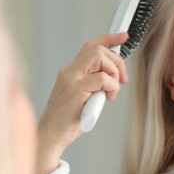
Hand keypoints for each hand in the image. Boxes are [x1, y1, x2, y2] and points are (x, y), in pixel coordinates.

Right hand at [35, 32, 128, 173]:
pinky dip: (111, 86)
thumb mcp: (84, 97)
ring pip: (99, 57)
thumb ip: (95, 85)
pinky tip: (108, 97)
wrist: (50, 136)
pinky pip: (101, 78)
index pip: (90, 46)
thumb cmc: (67, 121)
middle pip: (98, 49)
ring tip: (112, 92)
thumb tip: (114, 78)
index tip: (123, 37)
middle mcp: (69, 71)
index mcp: (70, 72)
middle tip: (123, 80)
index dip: (109, 39)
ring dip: (114, 73)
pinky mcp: (75, 91)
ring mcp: (70, 79)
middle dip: (117, 61)